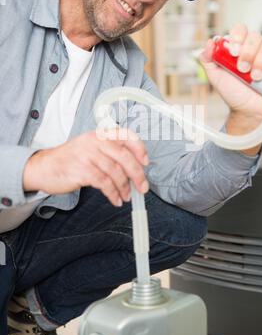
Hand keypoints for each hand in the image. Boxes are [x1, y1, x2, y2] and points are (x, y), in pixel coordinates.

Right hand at [23, 128, 148, 206]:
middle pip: (124, 156)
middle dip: (137, 174)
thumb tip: (135, 169)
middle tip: (143, 187)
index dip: (139, 148)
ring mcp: (87, 155)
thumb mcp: (90, 148)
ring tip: (126, 195)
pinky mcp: (81, 170)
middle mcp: (94, 142)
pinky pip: (104, 184)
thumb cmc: (70, 159)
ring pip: (115, 172)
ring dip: (125, 187)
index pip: (125, 135)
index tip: (146, 162)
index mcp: (100, 134)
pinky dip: (113, 194)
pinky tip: (116, 199)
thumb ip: (110, 153)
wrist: (43, 167)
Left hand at [199, 23, 261, 119]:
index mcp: (238, 47)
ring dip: (260, 62)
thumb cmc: (233, 92)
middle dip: (247, 53)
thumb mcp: (215, 76)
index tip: (233, 52)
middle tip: (242, 69)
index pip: (240, 30)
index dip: (237, 37)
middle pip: (254, 36)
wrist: (247, 110)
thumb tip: (210, 42)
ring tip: (254, 78)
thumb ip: (207, 59)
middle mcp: (254, 48)